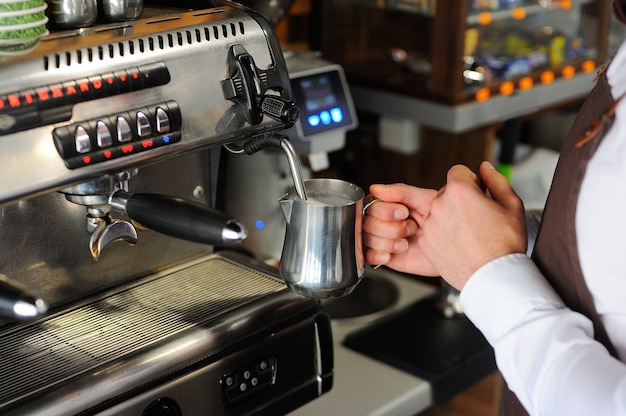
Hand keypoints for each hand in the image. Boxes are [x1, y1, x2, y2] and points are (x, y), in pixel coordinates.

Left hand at [363, 161, 526, 289]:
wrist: (494, 277)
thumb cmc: (505, 243)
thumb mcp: (511, 204)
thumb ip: (496, 180)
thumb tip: (484, 168)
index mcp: (459, 191)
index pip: (458, 172)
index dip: (471, 181)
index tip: (478, 193)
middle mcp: (439, 204)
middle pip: (447, 192)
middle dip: (460, 200)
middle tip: (477, 218)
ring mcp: (429, 225)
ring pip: (438, 211)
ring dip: (450, 217)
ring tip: (470, 234)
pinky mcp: (425, 242)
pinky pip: (433, 230)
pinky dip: (443, 234)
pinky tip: (460, 244)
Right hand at [363, 183, 439, 276]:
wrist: (458, 246)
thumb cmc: (447, 222)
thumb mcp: (426, 200)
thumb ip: (401, 192)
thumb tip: (376, 188)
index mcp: (392, 205)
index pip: (372, 204)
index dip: (386, 210)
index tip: (404, 212)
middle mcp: (385, 222)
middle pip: (367, 221)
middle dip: (390, 227)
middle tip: (410, 228)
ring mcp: (384, 240)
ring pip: (367, 238)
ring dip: (388, 241)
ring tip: (406, 243)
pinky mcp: (387, 257)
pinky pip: (368, 256)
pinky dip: (379, 254)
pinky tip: (396, 252)